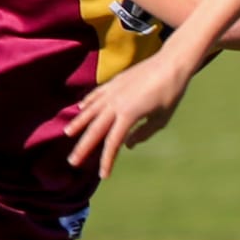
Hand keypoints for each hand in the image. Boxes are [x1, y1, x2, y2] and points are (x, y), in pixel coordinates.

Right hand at [64, 50, 198, 179]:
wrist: (171, 64)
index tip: (103, 175)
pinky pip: (96, 95)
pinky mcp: (114, 82)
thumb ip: (143, 134)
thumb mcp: (161, 119)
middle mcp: (116, 104)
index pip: (113, 143)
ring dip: (79, 123)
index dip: (107, 160)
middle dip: (84, 147)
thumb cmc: (170, 94)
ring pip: (90, 111)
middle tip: (72, 161)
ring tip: (68, 134)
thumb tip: (126, 145)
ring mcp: (113, 91)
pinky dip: (87, 103)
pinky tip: (81, 109)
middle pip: (95, 130)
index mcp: (129, 115)